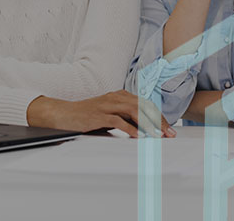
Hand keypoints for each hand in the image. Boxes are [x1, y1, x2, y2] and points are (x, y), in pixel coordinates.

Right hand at [27, 90, 175, 137]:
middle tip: (169, 134)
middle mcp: (115, 97)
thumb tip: (144, 130)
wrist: (64, 113)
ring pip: (133, 111)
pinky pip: (117, 120)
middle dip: (158, 120)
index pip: (145, 104)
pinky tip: (138, 137)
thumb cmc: (87, 116)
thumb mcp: (109, 115)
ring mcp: (107, 104)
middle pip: (143, 106)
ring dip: (148, 124)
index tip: (168, 129)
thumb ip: (125, 118)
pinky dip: (129, 128)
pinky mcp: (98, 114)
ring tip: (157, 135)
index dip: (158, 116)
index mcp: (120, 95)